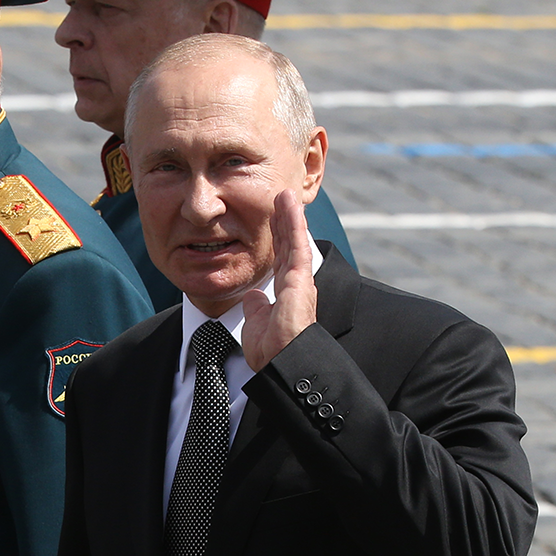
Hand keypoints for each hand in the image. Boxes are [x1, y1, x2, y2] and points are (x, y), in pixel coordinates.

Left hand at [241, 189, 317, 371]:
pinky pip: (297, 245)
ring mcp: (299, 280)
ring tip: (285, 193)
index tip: (271, 218)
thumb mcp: (257, 322)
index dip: (277, 237)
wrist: (283, 362)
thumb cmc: (273, 351)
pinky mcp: (301, 279)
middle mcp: (295, 283)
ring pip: (294, 240)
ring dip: (290, 215)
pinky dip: (294, 223)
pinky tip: (290, 205)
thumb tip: (254, 296)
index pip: (280, 257)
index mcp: (285, 292)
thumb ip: (257, 307)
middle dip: (284, 220)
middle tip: (279, 197)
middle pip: (289, 244)